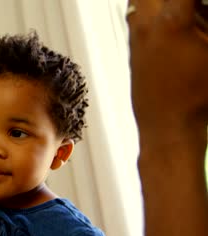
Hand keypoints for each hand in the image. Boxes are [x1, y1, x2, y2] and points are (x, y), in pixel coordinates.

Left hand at [128, 0, 207, 135]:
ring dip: (156, 1)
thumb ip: (207, 22)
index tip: (199, 4)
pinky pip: (135, 18)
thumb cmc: (196, 97)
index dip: (194, 0)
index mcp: (171, 21)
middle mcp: (146, 25)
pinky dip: (149, 12)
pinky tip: (169, 24)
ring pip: (138, 2)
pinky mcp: (131, 50)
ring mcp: (135, 38)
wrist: (168, 126)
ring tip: (180, 11)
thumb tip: (202, 11)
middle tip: (189, 7)